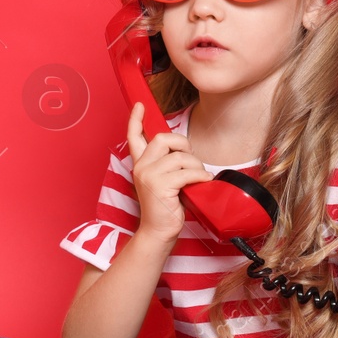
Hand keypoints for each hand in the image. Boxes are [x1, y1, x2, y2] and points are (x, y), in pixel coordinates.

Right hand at [124, 101, 214, 242]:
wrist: (159, 232)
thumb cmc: (165, 207)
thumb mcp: (163, 181)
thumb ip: (166, 165)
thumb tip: (183, 150)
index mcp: (140, 164)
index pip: (134, 136)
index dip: (136, 119)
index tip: (140, 105)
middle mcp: (141, 167)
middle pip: (163, 138)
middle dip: (183, 144)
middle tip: (191, 160)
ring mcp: (149, 176)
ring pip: (180, 157)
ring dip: (195, 166)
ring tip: (198, 178)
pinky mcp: (160, 186)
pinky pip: (187, 172)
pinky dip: (200, 176)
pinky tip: (203, 182)